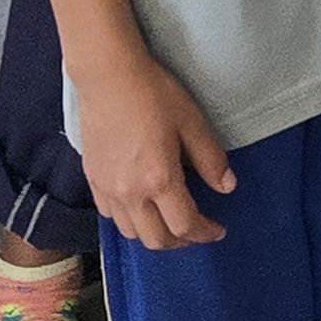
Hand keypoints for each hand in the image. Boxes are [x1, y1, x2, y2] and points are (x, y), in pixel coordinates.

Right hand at [74, 44, 233, 248]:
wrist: (108, 78)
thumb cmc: (154, 93)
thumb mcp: (192, 120)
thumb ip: (210, 158)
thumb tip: (227, 187)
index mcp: (158, 179)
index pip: (184, 224)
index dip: (205, 233)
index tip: (219, 230)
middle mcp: (130, 194)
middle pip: (156, 240)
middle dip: (181, 242)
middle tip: (198, 230)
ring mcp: (107, 191)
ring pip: (132, 233)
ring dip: (155, 235)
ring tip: (171, 222)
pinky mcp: (93, 182)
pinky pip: (112, 217)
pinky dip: (131, 222)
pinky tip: (142, 206)